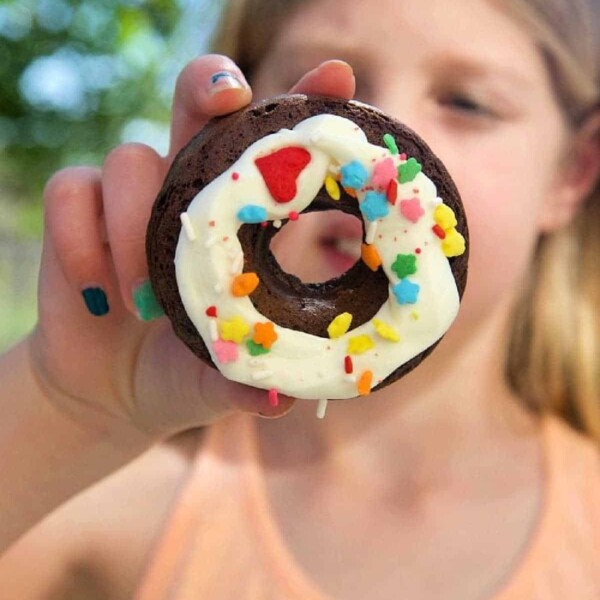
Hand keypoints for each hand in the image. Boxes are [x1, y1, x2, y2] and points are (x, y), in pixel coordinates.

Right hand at [30, 55, 355, 439]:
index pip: (273, 148)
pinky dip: (79, 239)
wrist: (109, 389)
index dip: (304, 104)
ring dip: (133, 222)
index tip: (336, 77)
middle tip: (223, 101)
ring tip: (142, 298)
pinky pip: (72, 191)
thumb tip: (281, 401)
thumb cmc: (182, 374)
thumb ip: (247, 383)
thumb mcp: (220, 379)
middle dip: (211, 86)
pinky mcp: (78, 211)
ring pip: (130, 157)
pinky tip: (98, 291)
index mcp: (239, 219)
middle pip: (201, 102)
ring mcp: (131, 196)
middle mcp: (189, 191)